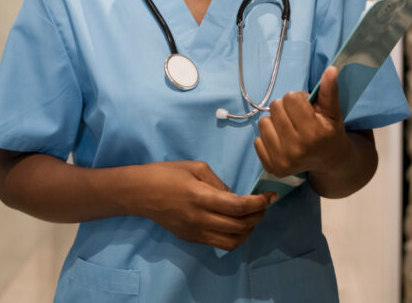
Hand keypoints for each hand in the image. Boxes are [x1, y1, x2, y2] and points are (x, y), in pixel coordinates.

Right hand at [132, 160, 274, 250]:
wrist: (140, 193)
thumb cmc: (167, 173)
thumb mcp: (196, 168)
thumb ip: (219, 183)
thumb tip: (235, 197)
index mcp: (202, 197)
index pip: (239, 207)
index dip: (259, 203)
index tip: (270, 196)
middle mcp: (201, 219)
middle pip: (240, 226)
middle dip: (258, 216)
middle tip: (264, 205)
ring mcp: (196, 232)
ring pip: (232, 242)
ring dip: (248, 231)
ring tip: (252, 218)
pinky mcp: (191, 239)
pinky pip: (219, 244)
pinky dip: (234, 236)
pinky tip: (236, 224)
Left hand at [253, 66, 354, 178]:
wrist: (329, 162)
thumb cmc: (329, 132)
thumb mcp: (332, 111)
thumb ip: (329, 90)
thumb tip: (331, 69)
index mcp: (314, 133)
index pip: (291, 98)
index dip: (298, 99)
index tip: (306, 108)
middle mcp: (297, 148)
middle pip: (275, 108)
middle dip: (286, 109)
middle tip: (297, 119)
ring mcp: (283, 160)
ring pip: (263, 122)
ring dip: (275, 122)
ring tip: (288, 129)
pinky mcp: (272, 167)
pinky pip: (257, 140)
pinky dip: (268, 138)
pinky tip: (282, 142)